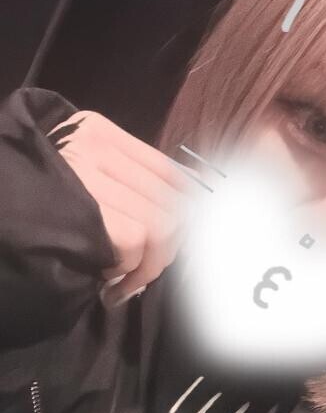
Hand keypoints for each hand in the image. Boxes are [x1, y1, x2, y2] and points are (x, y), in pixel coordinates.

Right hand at [48, 110, 192, 305]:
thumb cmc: (40, 204)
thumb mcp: (86, 177)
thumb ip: (132, 181)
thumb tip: (196, 193)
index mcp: (98, 132)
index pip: (169, 170)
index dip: (189, 207)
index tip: (183, 236)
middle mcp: (93, 147)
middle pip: (171, 202)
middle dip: (169, 248)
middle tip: (147, 270)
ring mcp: (86, 177)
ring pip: (159, 225)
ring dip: (149, 264)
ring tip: (127, 279)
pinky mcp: (82, 212)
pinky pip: (134, 242)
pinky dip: (127, 268)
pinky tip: (108, 276)